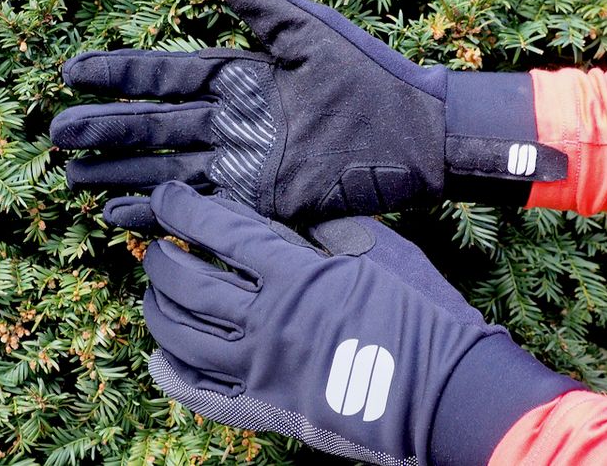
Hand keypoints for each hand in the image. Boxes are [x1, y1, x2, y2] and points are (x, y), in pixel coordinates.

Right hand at [51, 0, 565, 221]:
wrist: (417, 137)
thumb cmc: (371, 76)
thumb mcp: (308, 30)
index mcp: (239, 76)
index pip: (164, 75)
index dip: (117, 75)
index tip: (71, 72)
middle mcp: (231, 122)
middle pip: (152, 127)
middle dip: (105, 132)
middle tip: (57, 137)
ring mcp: (241, 165)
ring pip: (164, 169)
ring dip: (119, 175)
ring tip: (73, 180)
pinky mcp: (258, 202)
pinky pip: (197, 208)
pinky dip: (157, 214)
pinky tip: (118, 220)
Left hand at [107, 181, 581, 464]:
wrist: (450, 393)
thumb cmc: (424, 315)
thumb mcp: (383, 251)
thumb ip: (329, 227)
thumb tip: (288, 209)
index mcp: (296, 276)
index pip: (219, 232)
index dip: (183, 210)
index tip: (166, 197)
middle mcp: (268, 323)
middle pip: (188, 285)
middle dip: (162, 260)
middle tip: (156, 246)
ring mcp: (262, 371)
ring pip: (184, 338)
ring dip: (159, 311)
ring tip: (156, 293)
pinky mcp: (268, 409)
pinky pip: (203, 396)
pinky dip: (174, 377)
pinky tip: (160, 360)